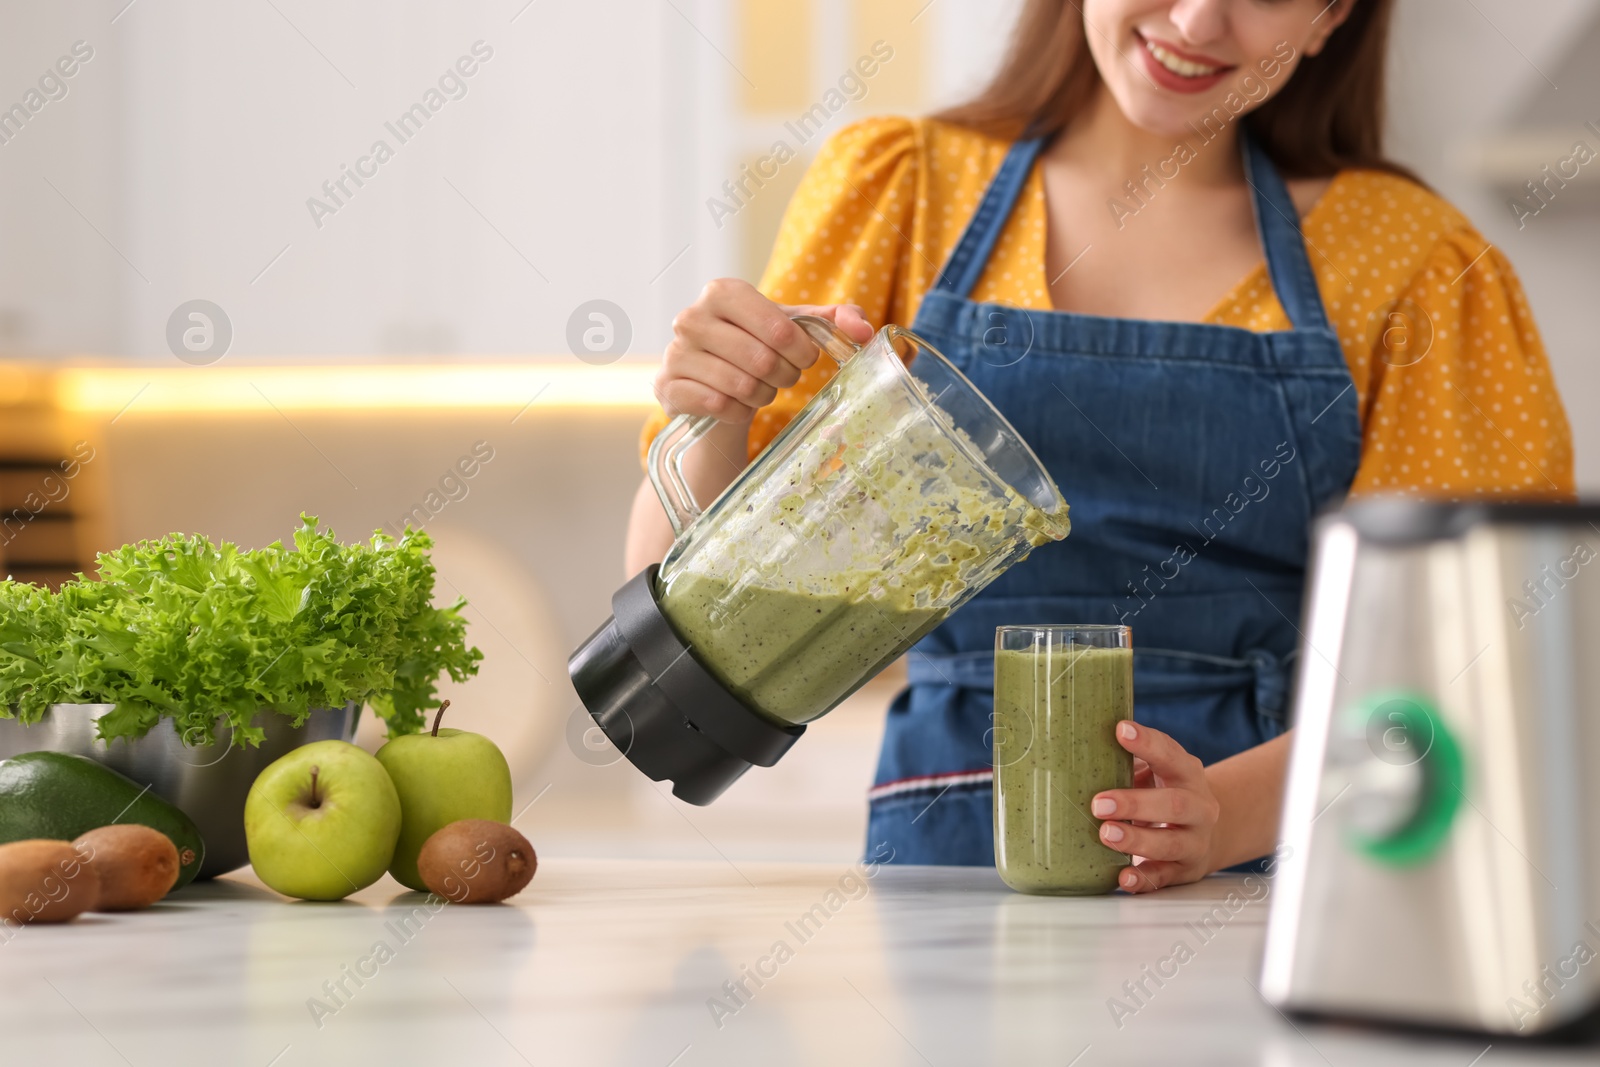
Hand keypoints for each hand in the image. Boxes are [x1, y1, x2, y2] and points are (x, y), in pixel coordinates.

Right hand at [657, 277, 874, 424]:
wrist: (713, 384)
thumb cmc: (759, 348)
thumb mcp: (796, 329)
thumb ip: (836, 319)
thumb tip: (864, 332)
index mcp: (723, 291)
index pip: (778, 328)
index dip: (802, 351)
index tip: (804, 358)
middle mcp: (691, 317)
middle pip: (761, 360)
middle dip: (783, 376)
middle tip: (782, 377)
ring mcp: (674, 353)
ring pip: (740, 385)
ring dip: (762, 395)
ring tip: (759, 389)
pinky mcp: (668, 388)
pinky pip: (718, 406)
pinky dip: (738, 412)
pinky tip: (736, 404)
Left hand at [1091, 720, 1220, 893]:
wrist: (1203, 833)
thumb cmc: (1163, 792)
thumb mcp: (1153, 772)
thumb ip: (1124, 761)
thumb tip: (1070, 746)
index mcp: (1187, 773)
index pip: (1171, 754)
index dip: (1147, 743)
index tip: (1120, 730)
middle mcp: (1199, 806)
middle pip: (1175, 804)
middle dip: (1136, 804)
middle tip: (1099, 803)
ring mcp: (1195, 841)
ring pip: (1171, 844)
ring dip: (1137, 840)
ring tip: (1106, 835)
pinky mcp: (1185, 870)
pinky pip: (1165, 878)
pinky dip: (1143, 880)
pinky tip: (1123, 878)